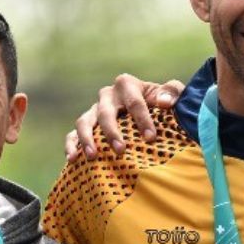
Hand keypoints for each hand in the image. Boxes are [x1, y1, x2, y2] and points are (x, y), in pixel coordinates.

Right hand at [64, 74, 183, 160]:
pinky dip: (71, 145)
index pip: (135, 102)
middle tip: (121, 150)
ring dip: (87, 139)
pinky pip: (72, 134)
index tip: (151, 138)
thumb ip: (172, 94)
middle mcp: (108, 95)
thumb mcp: (172, 95)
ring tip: (93, 156)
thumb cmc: (162, 104)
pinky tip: (72, 159)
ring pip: (85, 122)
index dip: (143, 120)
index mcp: (127, 85)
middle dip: (112, 132)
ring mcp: (94, 110)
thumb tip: (163, 103)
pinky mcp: (86, 125)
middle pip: (106, 112)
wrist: (150, 112)